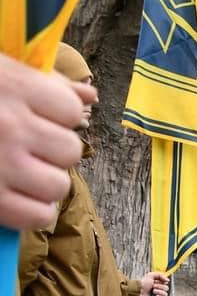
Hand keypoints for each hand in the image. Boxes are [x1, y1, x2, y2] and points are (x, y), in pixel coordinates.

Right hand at [0, 54, 96, 228]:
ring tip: (19, 173)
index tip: (38, 118)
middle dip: (52, 152)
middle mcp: (10, 125)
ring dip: (44, 183)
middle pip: (70, 150)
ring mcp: (1, 164)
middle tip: (25, 148)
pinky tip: (16, 198)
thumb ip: (40, 81)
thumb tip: (89, 95)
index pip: (71, 110)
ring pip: (59, 185)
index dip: (58, 117)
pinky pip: (38, 215)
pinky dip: (32, 211)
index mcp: (10, 85)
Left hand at [138, 272, 169, 295]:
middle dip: (160, 287)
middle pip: (166, 288)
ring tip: (152, 292)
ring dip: (159, 292)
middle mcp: (159, 290)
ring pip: (165, 294)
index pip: (166, 283)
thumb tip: (168, 280)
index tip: (157, 281)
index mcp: (158, 284)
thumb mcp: (151, 275)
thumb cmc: (143, 283)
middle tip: (153, 286)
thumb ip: (160, 275)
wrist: (138, 291)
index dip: (162, 282)